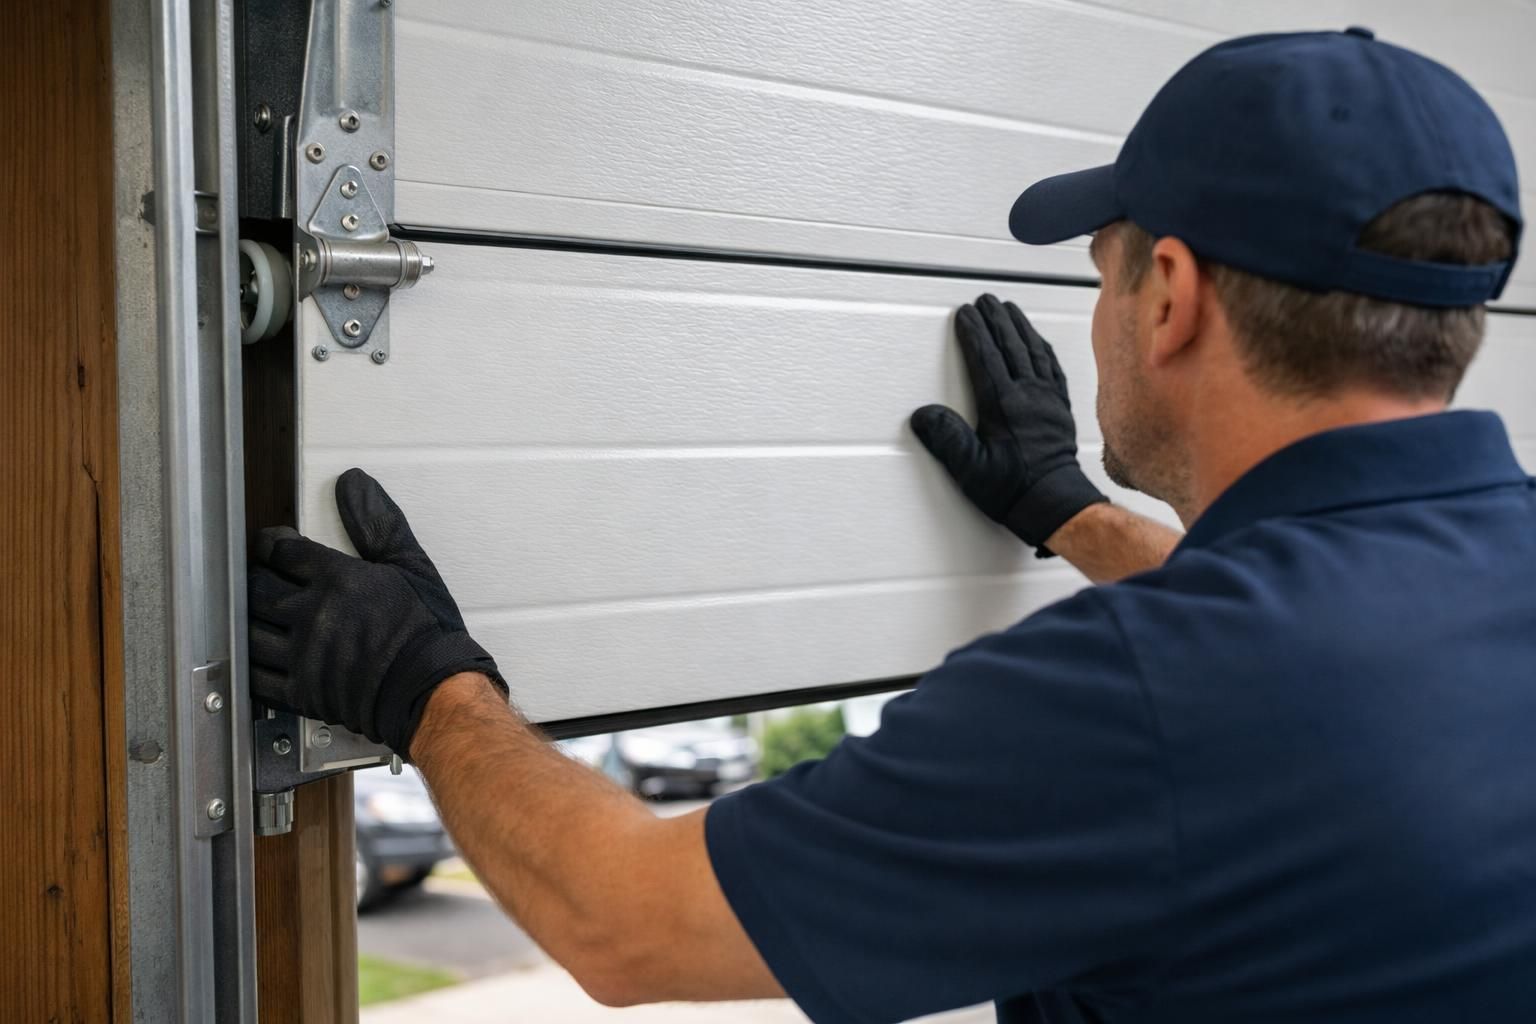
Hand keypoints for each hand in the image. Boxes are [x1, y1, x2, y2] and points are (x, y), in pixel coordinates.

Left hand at [248, 468, 505, 755]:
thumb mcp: (412, 566)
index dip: (272, 545)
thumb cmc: (427, 631)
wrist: (431, 690)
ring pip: (250, 630)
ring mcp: (303, 656)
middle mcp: (313, 615)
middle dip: (257, 578)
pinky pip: (257, 675)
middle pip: (258, 588)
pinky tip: (260, 655)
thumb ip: (379, 523)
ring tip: (260, 614)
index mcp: (338, 580)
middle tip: (265, 577)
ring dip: (249, 619)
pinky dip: (252, 663)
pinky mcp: (301, 691)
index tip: (274, 546)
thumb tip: (354, 483)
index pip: (283, 552)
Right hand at [910, 293, 1106, 554]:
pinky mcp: (1060, 408)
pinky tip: (1037, 341)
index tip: (965, 314)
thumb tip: (924, 415)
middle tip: (985, 300)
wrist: (1056, 504)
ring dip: (1019, 326)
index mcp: (1003, 405)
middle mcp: (1028, 395)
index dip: (973, 333)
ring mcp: (1047, 399)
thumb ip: (947, 439)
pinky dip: (1042, 347)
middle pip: (1010, 346)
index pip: (985, 358)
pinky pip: (1052, 367)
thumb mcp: (970, 470)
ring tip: (1009, 309)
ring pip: (1033, 351)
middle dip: (995, 320)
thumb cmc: (1014, 490)